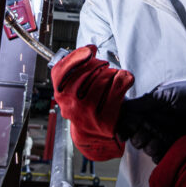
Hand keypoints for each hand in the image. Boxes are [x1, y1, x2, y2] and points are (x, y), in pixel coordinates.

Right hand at [51, 45, 134, 160]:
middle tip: (104, 65)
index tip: (90, 50)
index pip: (61, 71)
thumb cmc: (88, 108)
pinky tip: (124, 78)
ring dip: (111, 72)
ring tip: (113, 74)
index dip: (76, 56)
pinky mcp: (106, 119)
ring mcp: (88, 113)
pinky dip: (124, 78)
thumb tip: (90, 49)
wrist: (96, 137)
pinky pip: (118, 88)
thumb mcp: (75, 90)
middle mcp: (71, 106)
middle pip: (86, 71)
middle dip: (99, 63)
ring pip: (103, 78)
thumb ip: (77, 70)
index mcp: (61, 96)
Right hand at [115, 71, 185, 162]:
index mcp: (147, 109)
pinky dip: (160, 156)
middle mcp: (153, 123)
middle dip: (138, 138)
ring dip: (150, 147)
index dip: (123, 128)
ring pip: (148, 148)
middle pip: (136, 137)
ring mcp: (164, 134)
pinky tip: (164, 150)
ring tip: (158, 141)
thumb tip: (121, 107)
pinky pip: (162, 155)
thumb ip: (143, 103)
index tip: (123, 134)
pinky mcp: (175, 144)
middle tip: (147, 134)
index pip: (128, 121)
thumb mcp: (163, 94)